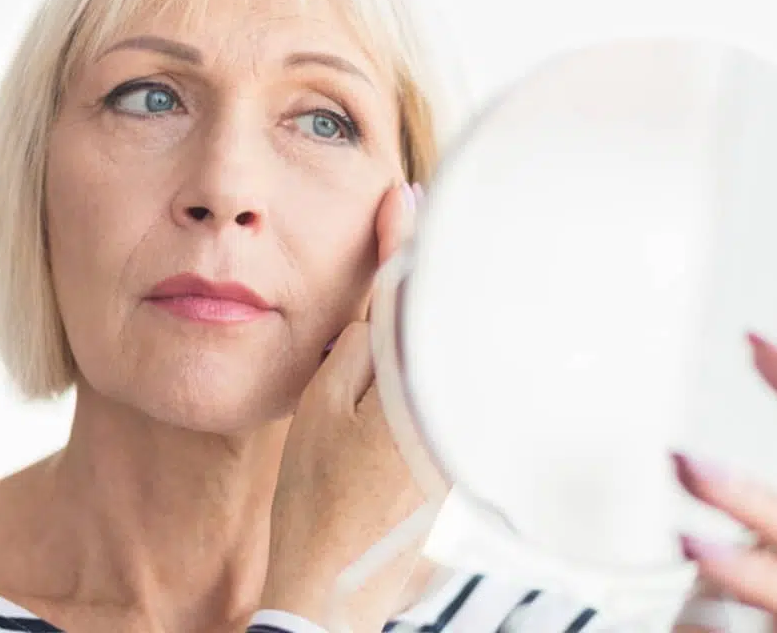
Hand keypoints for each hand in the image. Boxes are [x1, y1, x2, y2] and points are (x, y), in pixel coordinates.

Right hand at [260, 181, 431, 631]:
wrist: (334, 580)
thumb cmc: (315, 494)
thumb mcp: (326, 400)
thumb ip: (364, 329)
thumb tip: (390, 278)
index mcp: (418, 381)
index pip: (417, 288)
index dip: (407, 236)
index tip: (401, 195)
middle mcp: (453, 401)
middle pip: (450, 312)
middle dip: (436, 261)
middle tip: (427, 211)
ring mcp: (460, 429)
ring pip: (452, 344)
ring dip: (436, 302)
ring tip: (422, 255)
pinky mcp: (456, 451)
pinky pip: (450, 378)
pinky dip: (433, 344)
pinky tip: (416, 331)